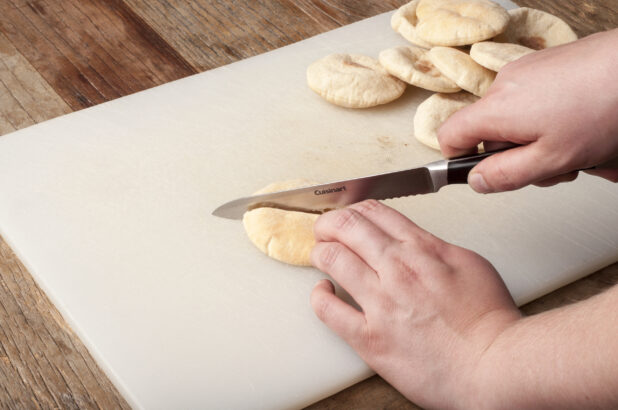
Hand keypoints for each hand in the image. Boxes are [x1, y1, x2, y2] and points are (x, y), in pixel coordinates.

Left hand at [310, 200, 519, 408]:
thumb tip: (411, 241)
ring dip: (320, 252)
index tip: (346, 218)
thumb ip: (433, 247)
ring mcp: (381, 303)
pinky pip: (328, 310)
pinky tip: (323, 292)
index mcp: (422, 248)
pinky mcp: (370, 338)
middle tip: (323, 231)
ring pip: (332, 259)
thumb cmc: (488, 319)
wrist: (495, 365)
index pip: (373, 212)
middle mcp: (397, 269)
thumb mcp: (468, 263)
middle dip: (328, 223)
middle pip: (346, 226)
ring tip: (320, 256)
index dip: (352, 210)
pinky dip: (319, 296)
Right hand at [438, 29, 617, 192]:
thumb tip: (476, 181)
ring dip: (535, 139)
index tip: (482, 172)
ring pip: (513, 118)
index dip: (459, 159)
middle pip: (488, 131)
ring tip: (571, 144)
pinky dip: (548, 117)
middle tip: (549, 165)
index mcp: (497, 110)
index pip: (449, 136)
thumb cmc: (603, 107)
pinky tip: (576, 122)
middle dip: (514, 155)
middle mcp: (504, 85)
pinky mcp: (544, 64)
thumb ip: (506, 176)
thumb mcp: (551, 160)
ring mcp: (524, 70)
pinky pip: (531, 100)